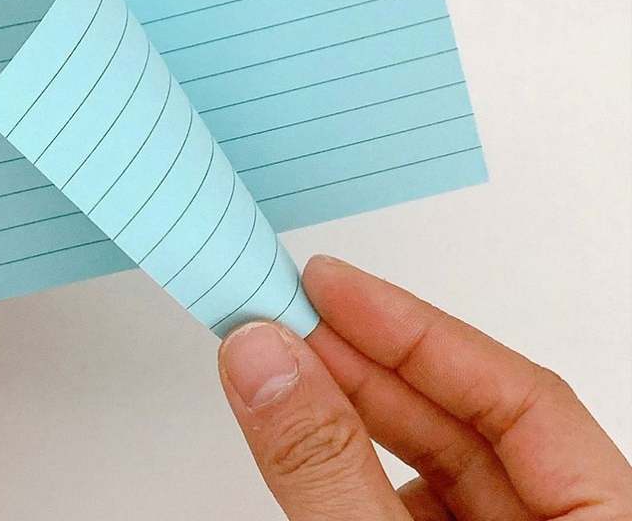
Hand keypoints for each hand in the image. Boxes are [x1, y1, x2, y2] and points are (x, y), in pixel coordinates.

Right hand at [218, 256, 631, 519]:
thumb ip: (330, 467)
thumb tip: (265, 359)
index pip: (519, 397)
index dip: (415, 330)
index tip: (328, 285)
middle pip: (466, 426)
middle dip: (364, 366)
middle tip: (281, 317)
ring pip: (430, 471)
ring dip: (347, 416)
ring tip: (275, 371)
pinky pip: (401, 510)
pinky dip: (347, 471)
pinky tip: (301, 441)